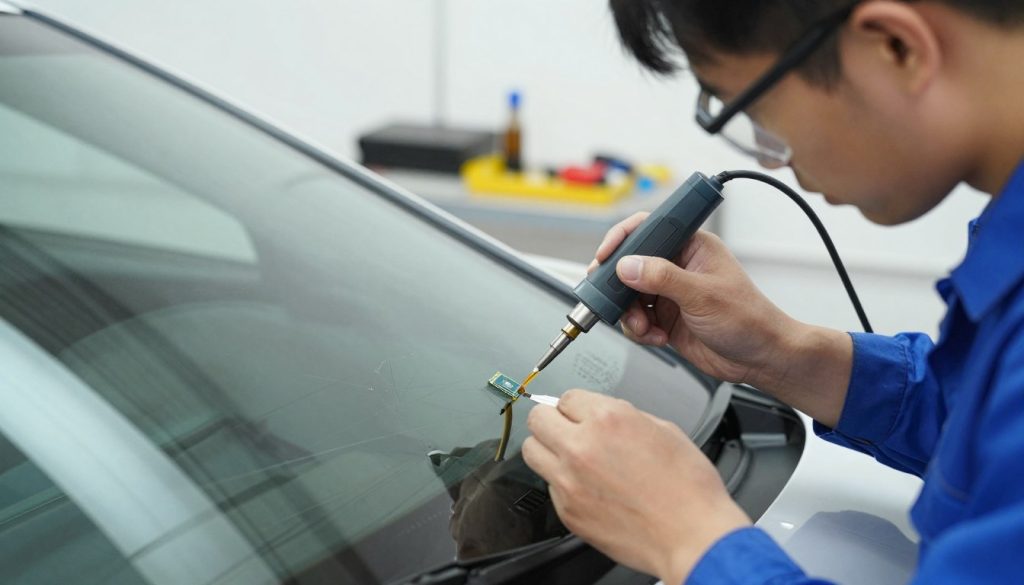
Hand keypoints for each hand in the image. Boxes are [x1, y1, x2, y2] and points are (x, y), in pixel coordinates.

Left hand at [522, 389, 749, 582]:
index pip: (566, 396)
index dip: (577, 405)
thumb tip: (604, 413)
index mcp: (608, 419)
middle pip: (538, 418)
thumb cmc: (688, 487)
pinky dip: (562, 483)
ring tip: (568, 456)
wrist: (692, 536)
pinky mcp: (568, 511)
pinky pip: (549, 486)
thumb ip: (625, 415)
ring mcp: (570, 482)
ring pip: (531, 451)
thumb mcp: (664, 429)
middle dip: (552, 419)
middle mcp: (582, 447)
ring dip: (548, 448)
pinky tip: (587, 487)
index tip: (580, 413)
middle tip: (566, 428)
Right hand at [589, 213, 798, 387]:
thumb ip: (662, 278)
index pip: (648, 229)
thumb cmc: (748, 319)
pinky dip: (639, 331)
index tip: (606, 257)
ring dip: (629, 314)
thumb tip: (628, 266)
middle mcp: (677, 267)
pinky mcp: (665, 319)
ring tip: (644, 327)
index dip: (622, 239)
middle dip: (619, 286)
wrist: (760, 359)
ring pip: (629, 296)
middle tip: (612, 298)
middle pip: (631, 265)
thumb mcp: (703, 295)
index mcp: (691, 246)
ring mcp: (669, 294)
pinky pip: (637, 320)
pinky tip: (657, 338)